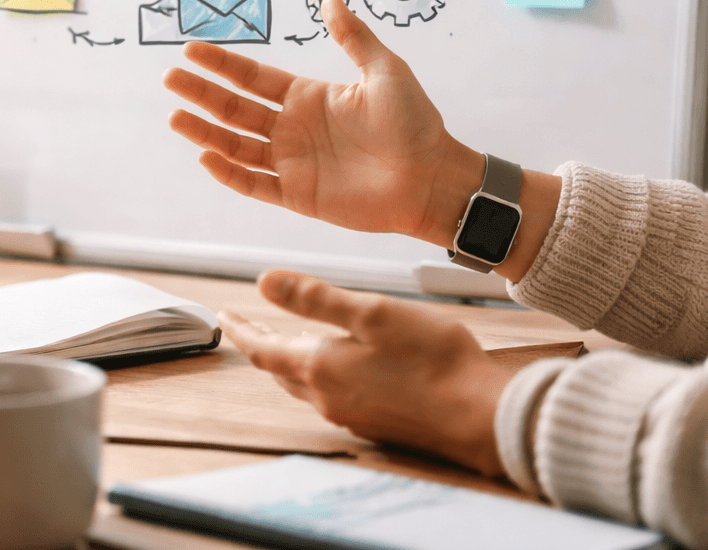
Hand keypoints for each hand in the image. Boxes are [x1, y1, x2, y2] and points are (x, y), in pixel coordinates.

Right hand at [164, 0, 482, 246]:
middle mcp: (292, 128)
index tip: (191, 49)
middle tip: (170, 78)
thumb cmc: (415, 124)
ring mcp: (292, 163)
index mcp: (307, 96)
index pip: (252, 77)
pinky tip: (206, 157)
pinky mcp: (298, 196)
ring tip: (174, 117)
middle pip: (234, 109)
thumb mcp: (384, 70)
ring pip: (235, 146)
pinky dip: (229, 174)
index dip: (222, 63)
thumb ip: (353, 37)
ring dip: (204, 132)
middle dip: (201, 93)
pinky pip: (254, 184)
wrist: (432, 178)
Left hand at [222, 270, 509, 476]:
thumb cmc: (434, 360)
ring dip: (290, 361)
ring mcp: (352, 415)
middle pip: (279, 368)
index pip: (261, 348)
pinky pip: (332, 396)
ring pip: (305, 384)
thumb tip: (263, 283)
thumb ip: (315, 299)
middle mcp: (327, 397)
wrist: (483, 416)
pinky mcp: (376, 424)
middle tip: (250, 326)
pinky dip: (320, 376)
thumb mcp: (372, 313)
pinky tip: (337, 368)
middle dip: (262, 344)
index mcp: (319, 366)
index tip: (225, 315)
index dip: (241, 329)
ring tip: (286, 343)